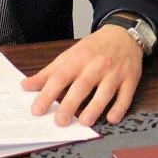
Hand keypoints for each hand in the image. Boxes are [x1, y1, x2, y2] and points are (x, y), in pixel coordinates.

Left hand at [23, 25, 143, 126]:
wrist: (124, 34)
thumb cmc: (94, 48)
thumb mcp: (70, 55)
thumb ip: (49, 72)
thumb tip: (26, 86)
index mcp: (78, 59)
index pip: (60, 77)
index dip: (47, 94)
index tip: (37, 110)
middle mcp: (96, 65)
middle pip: (82, 86)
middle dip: (70, 104)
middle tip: (60, 121)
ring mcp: (115, 72)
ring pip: (105, 91)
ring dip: (95, 107)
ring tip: (84, 122)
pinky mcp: (130, 79)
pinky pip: (126, 95)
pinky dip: (120, 108)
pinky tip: (112, 119)